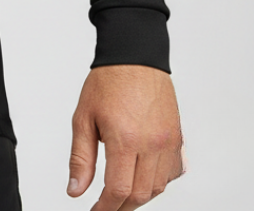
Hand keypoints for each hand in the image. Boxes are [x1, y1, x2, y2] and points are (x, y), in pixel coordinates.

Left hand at [67, 64, 184, 209]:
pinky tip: (142, 176)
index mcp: (125, 139)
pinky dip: (157, 181)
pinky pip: (172, 173)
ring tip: (121, 193)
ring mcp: (168, 143)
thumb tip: (75, 190)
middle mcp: (151, 144)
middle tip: (106, 207)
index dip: (106, 208)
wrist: (134, 57)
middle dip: (122, 206)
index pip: (118, 190)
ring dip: (139, 195)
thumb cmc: (108, 82)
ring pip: (158, 187)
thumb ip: (80, 157)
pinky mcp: (178, 139)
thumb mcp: (83, 117)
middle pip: (140, 194)